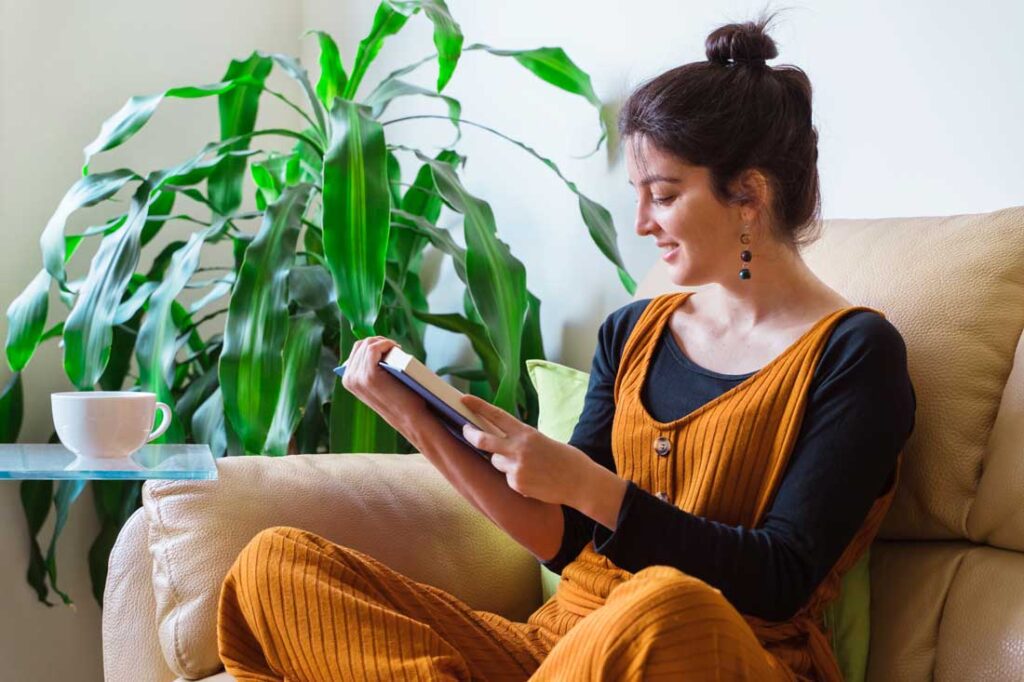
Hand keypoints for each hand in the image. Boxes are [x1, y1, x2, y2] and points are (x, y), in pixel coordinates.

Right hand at [340, 336, 424, 425]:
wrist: (409, 417)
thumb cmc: (398, 399)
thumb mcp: (379, 383)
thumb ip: (370, 369)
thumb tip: (372, 345)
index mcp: (348, 379)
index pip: (356, 350)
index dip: (372, 344)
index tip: (386, 347)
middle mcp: (349, 378)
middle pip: (361, 344)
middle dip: (378, 341)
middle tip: (394, 347)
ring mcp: (357, 377)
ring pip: (367, 344)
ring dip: (383, 342)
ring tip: (396, 348)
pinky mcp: (369, 375)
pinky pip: (373, 348)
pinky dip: (385, 344)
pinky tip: (395, 347)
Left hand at [459, 393, 592, 505]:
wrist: (581, 482)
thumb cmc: (566, 459)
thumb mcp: (543, 441)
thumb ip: (522, 440)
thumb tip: (502, 441)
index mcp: (527, 433)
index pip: (497, 416)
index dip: (478, 406)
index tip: (464, 399)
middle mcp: (519, 449)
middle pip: (483, 440)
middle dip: (470, 434)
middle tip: (465, 430)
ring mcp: (516, 468)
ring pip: (496, 462)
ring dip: (503, 462)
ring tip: (528, 466)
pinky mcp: (517, 484)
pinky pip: (507, 478)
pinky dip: (516, 479)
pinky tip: (534, 480)